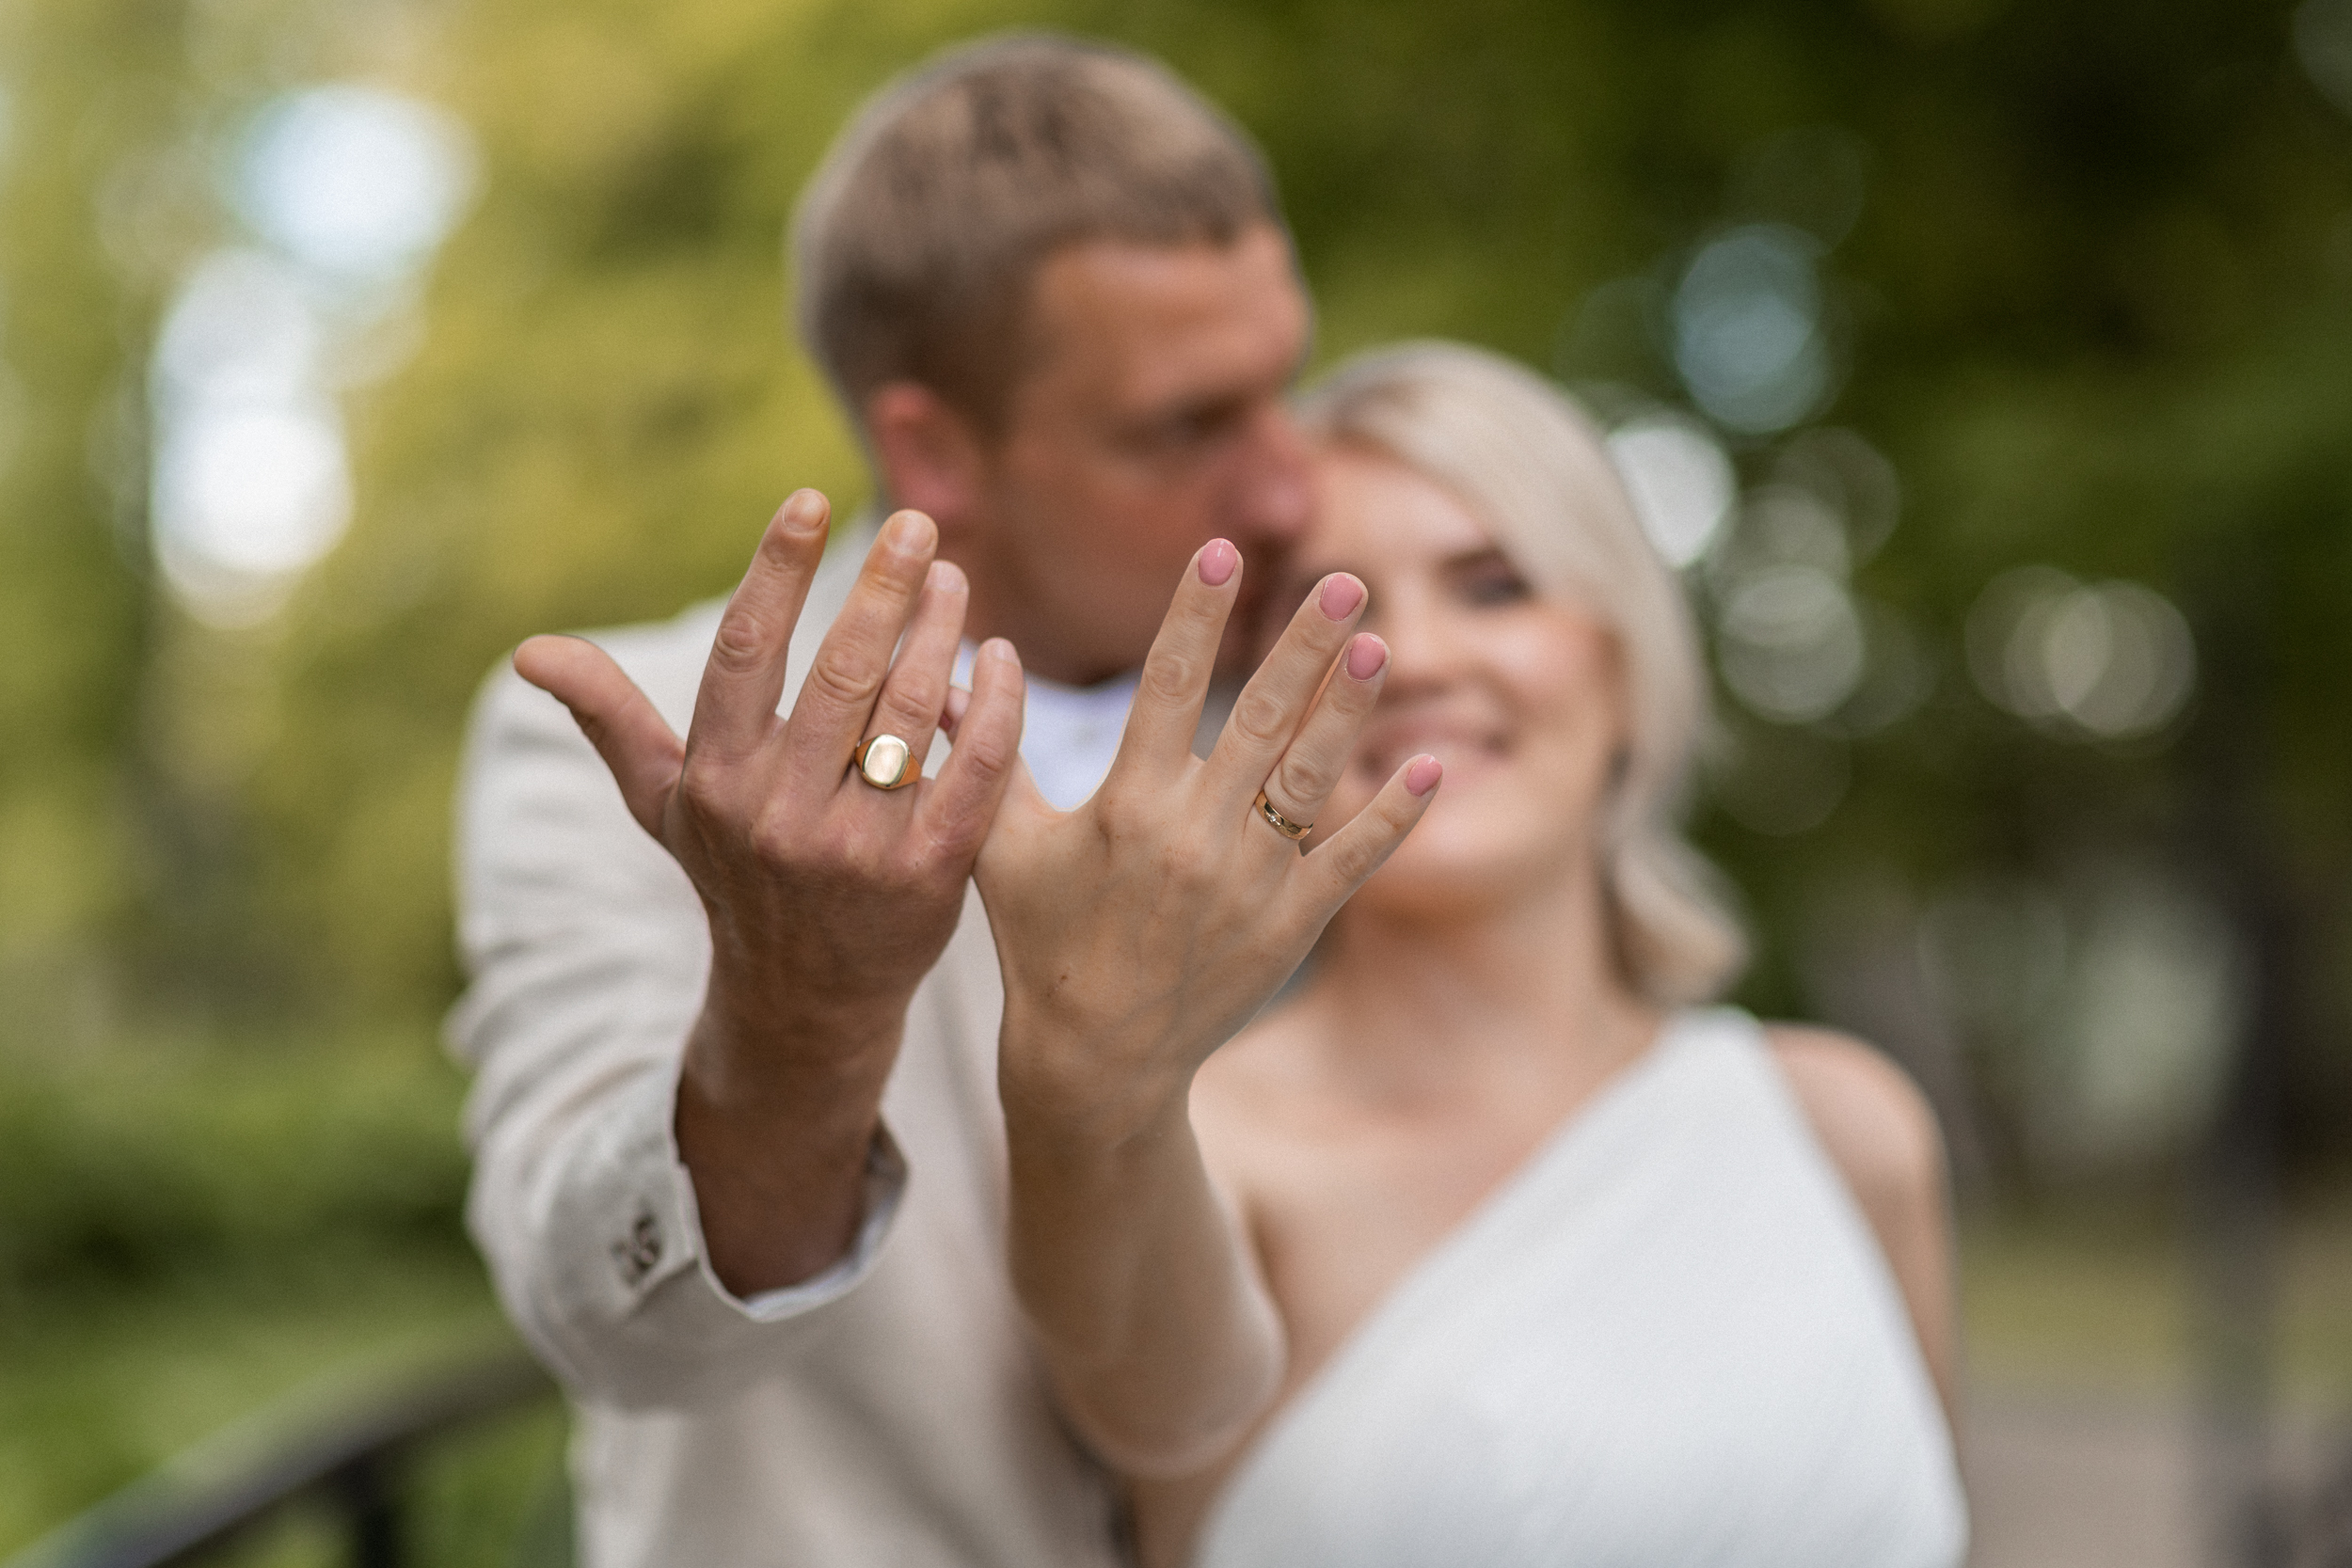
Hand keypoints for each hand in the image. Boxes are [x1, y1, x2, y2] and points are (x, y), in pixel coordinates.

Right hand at [514, 491, 1027, 1290]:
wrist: (804, 1003)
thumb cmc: (736, 879)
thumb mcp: (664, 807)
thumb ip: (611, 719)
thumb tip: (528, 650)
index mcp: (715, 782)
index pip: (745, 653)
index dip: (774, 570)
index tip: (805, 501)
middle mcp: (779, 814)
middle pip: (840, 671)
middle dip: (881, 586)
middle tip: (916, 524)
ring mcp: (857, 849)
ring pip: (911, 712)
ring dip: (939, 632)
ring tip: (953, 580)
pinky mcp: (931, 878)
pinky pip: (976, 772)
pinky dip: (994, 709)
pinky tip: (1002, 659)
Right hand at [973, 538, 1438, 1470]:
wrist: (1097, 1059)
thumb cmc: (1042, 941)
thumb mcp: (1000, 847)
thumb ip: (986, 752)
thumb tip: (955, 663)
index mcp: (1128, 807)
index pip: (1167, 686)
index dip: (1195, 614)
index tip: (1222, 548)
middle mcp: (1195, 837)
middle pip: (1260, 719)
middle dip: (1304, 643)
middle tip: (1346, 579)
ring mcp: (1251, 883)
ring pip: (1313, 779)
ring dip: (1350, 711)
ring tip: (1381, 644)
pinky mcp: (1291, 926)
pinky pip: (1351, 860)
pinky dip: (1393, 816)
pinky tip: (1428, 766)